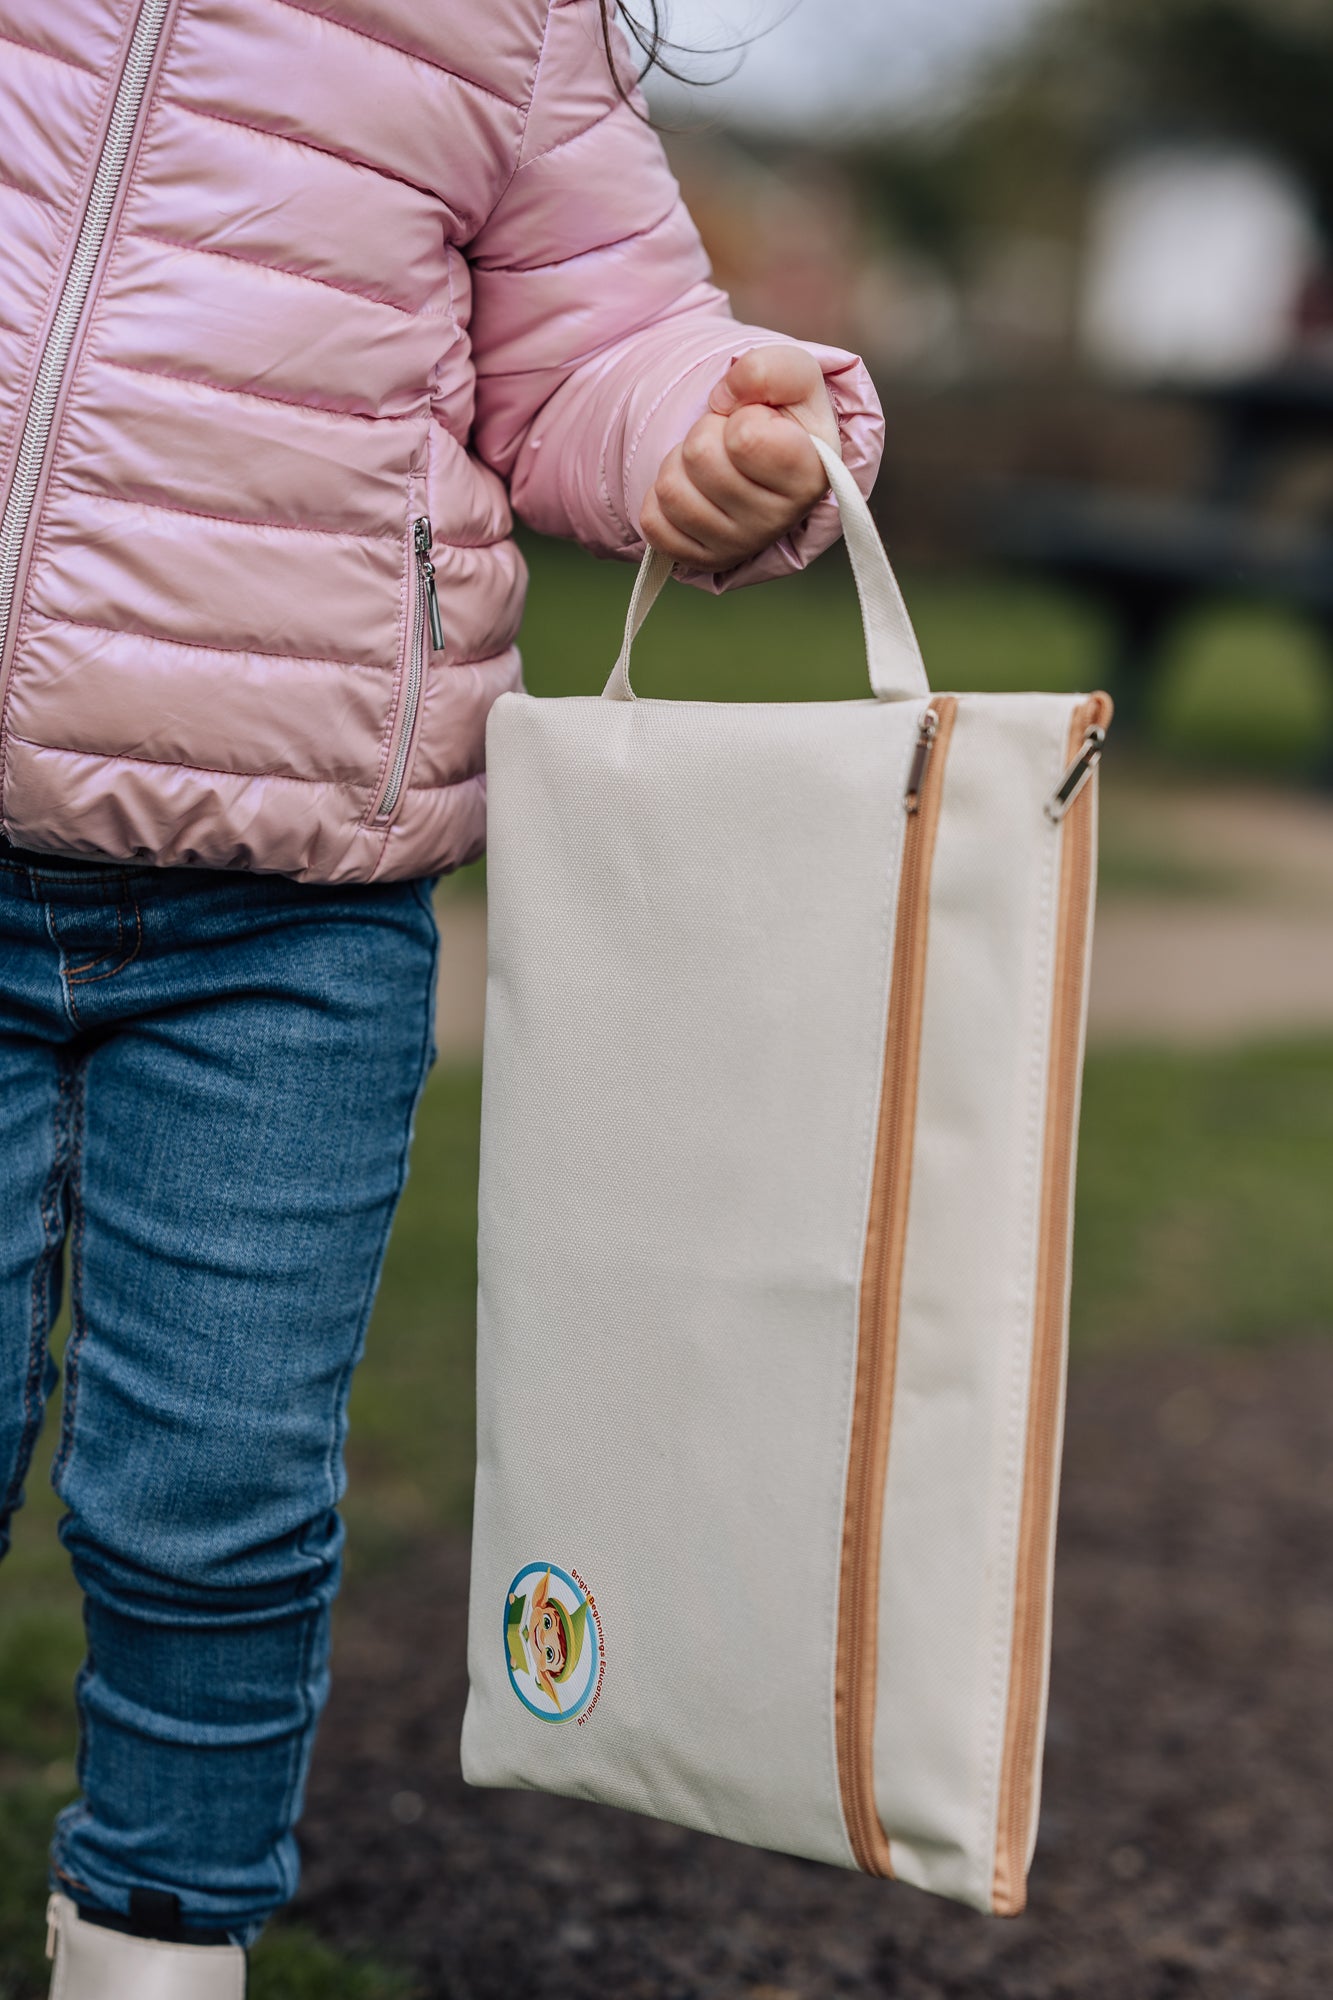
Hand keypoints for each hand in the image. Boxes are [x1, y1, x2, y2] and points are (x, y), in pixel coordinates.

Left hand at [641, 345, 839, 570]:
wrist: (761, 446)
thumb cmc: (779, 408)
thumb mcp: (791, 371)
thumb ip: (767, 369)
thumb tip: (724, 397)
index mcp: (811, 474)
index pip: (744, 438)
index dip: (740, 414)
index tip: (757, 420)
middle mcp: (779, 520)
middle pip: (699, 457)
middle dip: (705, 433)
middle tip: (727, 440)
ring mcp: (739, 546)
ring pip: (671, 491)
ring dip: (680, 462)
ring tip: (710, 463)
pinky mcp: (701, 560)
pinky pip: (653, 523)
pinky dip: (660, 497)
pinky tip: (694, 491)